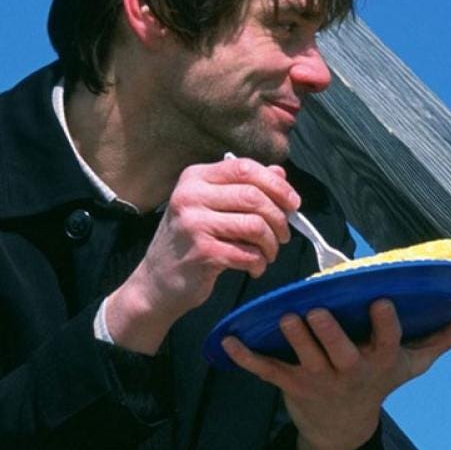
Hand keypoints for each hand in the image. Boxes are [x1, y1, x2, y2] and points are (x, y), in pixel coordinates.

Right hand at [106, 156, 300, 353]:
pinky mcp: (202, 253)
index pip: (244, 168)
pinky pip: (248, 254)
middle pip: (254, 196)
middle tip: (283, 236)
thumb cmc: (189, 241)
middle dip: (279, 218)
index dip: (277, 184)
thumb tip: (280, 172)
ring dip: (271, 244)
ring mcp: (194, 224)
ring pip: (256, 226)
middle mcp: (190, 196)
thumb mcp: (210, 206)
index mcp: (195, 177)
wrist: (157, 282)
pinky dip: (259, 263)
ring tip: (268, 254)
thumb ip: (243, 187)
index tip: (293, 203)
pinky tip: (255, 268)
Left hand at [221, 299, 450, 449]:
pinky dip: (245, 358)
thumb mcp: (415, 363)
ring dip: (293, 339)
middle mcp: (350, 371)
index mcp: (380, 362)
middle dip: (329, 334)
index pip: (386, 343)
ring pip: (304, 358)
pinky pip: (266, 371)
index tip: (382, 303)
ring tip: (285, 316)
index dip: (384, 326)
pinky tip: (227, 341)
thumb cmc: (381, 381)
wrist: (342, 428)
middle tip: (317, 311)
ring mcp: (318, 379)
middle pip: (341, 353)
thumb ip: (444, 335)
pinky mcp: (290, 384)